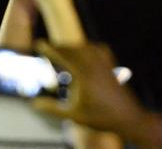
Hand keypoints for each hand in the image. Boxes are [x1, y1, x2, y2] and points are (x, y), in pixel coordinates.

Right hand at [32, 41, 146, 135]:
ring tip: (63, 50)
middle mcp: (95, 66)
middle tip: (48, 48)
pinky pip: (99, 50)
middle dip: (60, 47)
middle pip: (74, 49)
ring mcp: (105, 65)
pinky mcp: (112, 67)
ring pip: (86, 48)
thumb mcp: (73, 115)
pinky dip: (88, 47)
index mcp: (84, 76)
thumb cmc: (100, 117)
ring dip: (73, 46)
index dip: (50, 49)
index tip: (39, 43)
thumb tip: (34, 104)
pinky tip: (85, 50)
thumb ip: (52, 109)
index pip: (64, 57)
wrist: (127, 117)